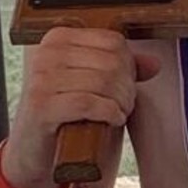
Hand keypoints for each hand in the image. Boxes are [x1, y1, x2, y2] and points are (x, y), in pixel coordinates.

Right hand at [7, 27, 160, 187]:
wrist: (33, 149)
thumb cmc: (65, 113)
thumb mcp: (93, 85)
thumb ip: (122, 70)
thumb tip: (154, 63)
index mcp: (58, 39)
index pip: (113, 41)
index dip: (129, 65)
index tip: (126, 84)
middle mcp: (46, 53)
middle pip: (112, 62)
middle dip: (127, 87)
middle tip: (124, 104)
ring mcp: (41, 79)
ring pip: (104, 82)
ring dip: (121, 103)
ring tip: (117, 113)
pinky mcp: (41, 106)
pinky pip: (88, 103)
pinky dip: (108, 113)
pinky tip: (111, 120)